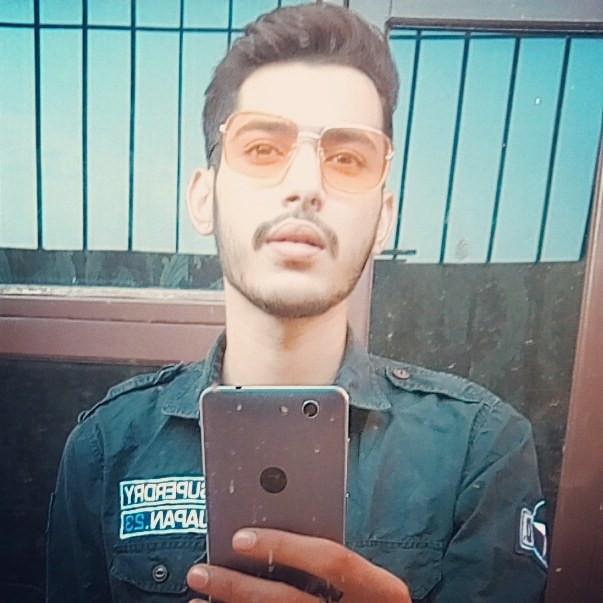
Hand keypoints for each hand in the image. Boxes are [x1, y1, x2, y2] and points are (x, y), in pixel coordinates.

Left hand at [187, 528, 410, 601]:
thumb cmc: (371, 598)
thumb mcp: (365, 577)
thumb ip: (331, 558)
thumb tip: (270, 530)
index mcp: (381, 590)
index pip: (332, 561)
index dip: (287, 546)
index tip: (239, 537)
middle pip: (290, 601)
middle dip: (239, 587)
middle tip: (200, 571)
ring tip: (196, 597)